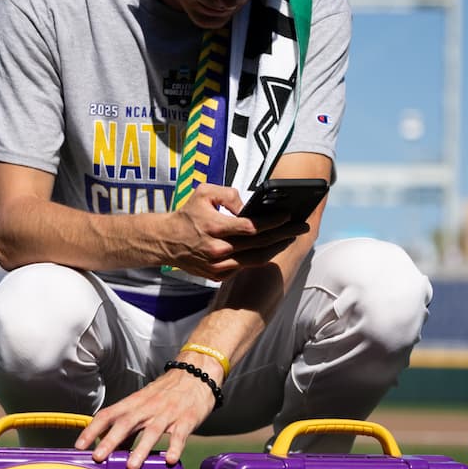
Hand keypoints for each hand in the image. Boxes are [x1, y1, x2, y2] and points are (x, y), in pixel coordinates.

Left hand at [74, 365, 217, 468]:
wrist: (196, 374)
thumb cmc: (166, 392)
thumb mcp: (143, 403)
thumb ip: (127, 425)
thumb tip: (109, 446)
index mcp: (134, 403)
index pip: (108, 414)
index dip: (92, 430)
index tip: (79, 445)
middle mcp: (148, 407)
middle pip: (126, 423)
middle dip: (110, 441)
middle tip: (98, 457)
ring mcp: (167, 413)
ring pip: (152, 431)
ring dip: (141, 449)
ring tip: (132, 466)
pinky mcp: (186, 419)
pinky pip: (180, 435)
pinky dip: (175, 447)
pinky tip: (170, 460)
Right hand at [161, 183, 304, 280]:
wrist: (165, 241)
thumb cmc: (187, 214)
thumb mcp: (204, 192)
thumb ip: (229, 194)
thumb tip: (249, 207)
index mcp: (215, 228)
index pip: (252, 227)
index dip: (273, 222)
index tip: (288, 216)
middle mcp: (218, 250)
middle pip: (260, 245)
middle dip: (284, 235)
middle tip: (301, 227)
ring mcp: (218, 266)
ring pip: (256, 260)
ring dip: (276, 249)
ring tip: (290, 238)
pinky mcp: (217, 276)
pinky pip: (244, 266)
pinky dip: (259, 257)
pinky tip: (271, 247)